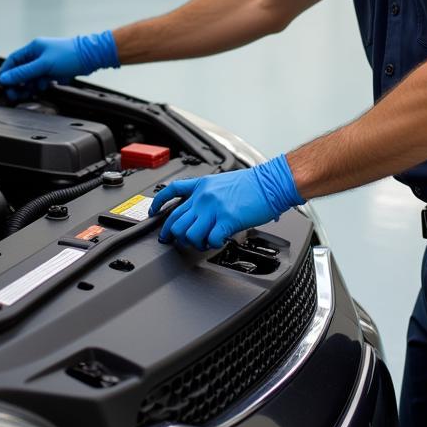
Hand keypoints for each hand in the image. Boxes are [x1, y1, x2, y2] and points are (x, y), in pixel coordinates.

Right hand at [0, 31, 118, 98]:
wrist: (91, 57)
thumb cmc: (69, 56)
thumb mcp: (43, 65)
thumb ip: (24, 73)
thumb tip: (4, 78)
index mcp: (33, 48)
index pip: (13, 60)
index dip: (6, 72)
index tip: (0, 84)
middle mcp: (38, 55)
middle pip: (21, 71)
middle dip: (17, 83)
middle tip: (15, 94)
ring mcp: (46, 63)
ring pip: (31, 77)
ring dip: (30, 85)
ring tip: (33, 91)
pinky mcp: (54, 71)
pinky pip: (42, 80)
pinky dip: (41, 85)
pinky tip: (47, 86)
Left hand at [149, 154, 302, 249]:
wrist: (272, 183)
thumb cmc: (254, 184)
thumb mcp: (224, 182)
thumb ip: (209, 195)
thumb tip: (201, 211)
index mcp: (202, 184)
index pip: (172, 191)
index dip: (158, 204)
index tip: (153, 213)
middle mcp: (204, 196)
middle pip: (175, 220)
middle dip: (174, 234)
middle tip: (178, 241)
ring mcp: (214, 208)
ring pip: (188, 233)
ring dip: (194, 242)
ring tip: (204, 242)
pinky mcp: (226, 220)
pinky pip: (209, 240)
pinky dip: (212, 245)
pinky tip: (218, 241)